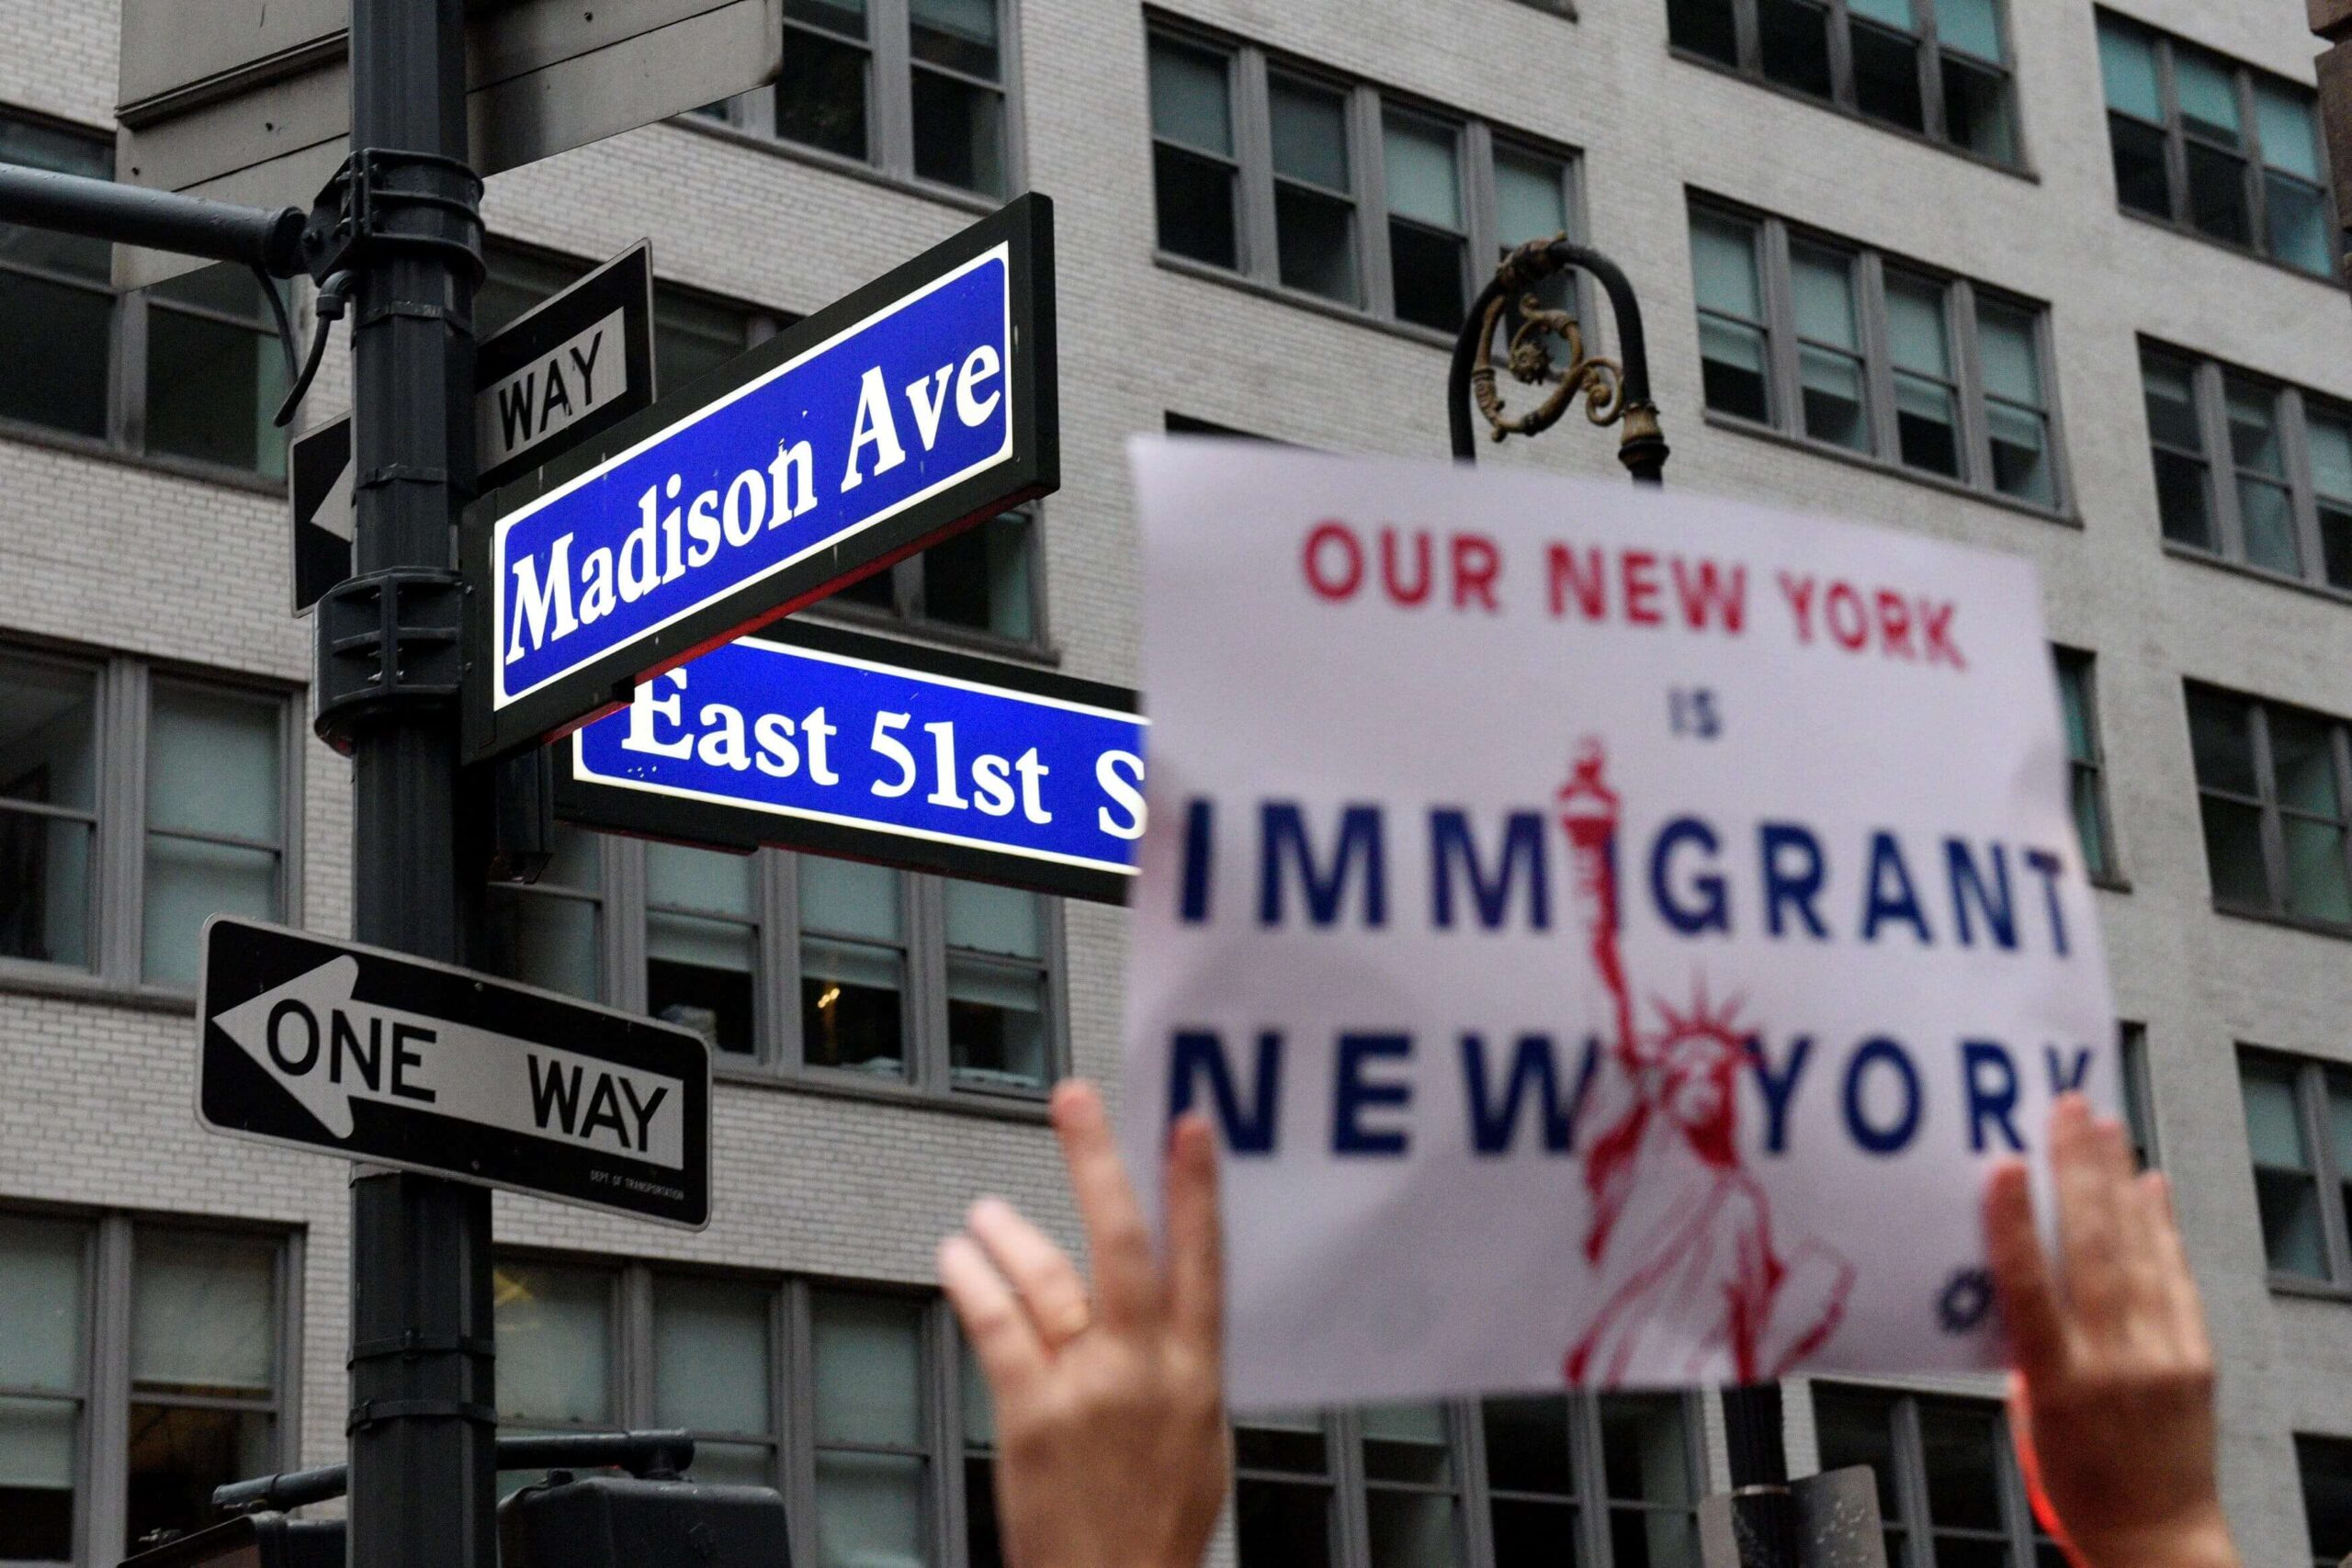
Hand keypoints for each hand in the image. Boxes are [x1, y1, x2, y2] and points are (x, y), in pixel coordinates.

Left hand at [938, 1082, 1228, 1567]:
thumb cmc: (1155, 1532)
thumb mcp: (1202, 1444)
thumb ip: (1182, 1369)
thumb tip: (1170, 1307)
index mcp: (1197, 1378)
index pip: (1204, 1261)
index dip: (1196, 1188)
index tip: (1186, 1128)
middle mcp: (1143, 1374)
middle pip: (1123, 1244)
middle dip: (1098, 1162)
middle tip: (1076, 1103)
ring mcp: (1085, 1391)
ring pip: (1048, 1277)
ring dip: (1009, 1231)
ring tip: (986, 1213)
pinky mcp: (1030, 1416)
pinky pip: (996, 1326)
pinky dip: (972, 1280)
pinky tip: (957, 1257)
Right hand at [1983, 1092, 2238, 1567]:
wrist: (2158, 1536)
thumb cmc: (2075, 1479)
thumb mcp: (2027, 1412)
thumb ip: (2026, 1341)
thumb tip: (2018, 1263)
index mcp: (2058, 1385)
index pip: (2030, 1290)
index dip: (2013, 1224)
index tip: (2001, 1165)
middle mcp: (2115, 1365)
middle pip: (2094, 1253)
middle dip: (2078, 1172)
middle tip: (2065, 1110)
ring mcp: (2164, 1359)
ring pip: (2139, 1253)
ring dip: (2117, 1180)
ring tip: (2104, 1124)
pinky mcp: (2198, 1357)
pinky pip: (2176, 1277)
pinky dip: (2162, 1226)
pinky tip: (2149, 1183)